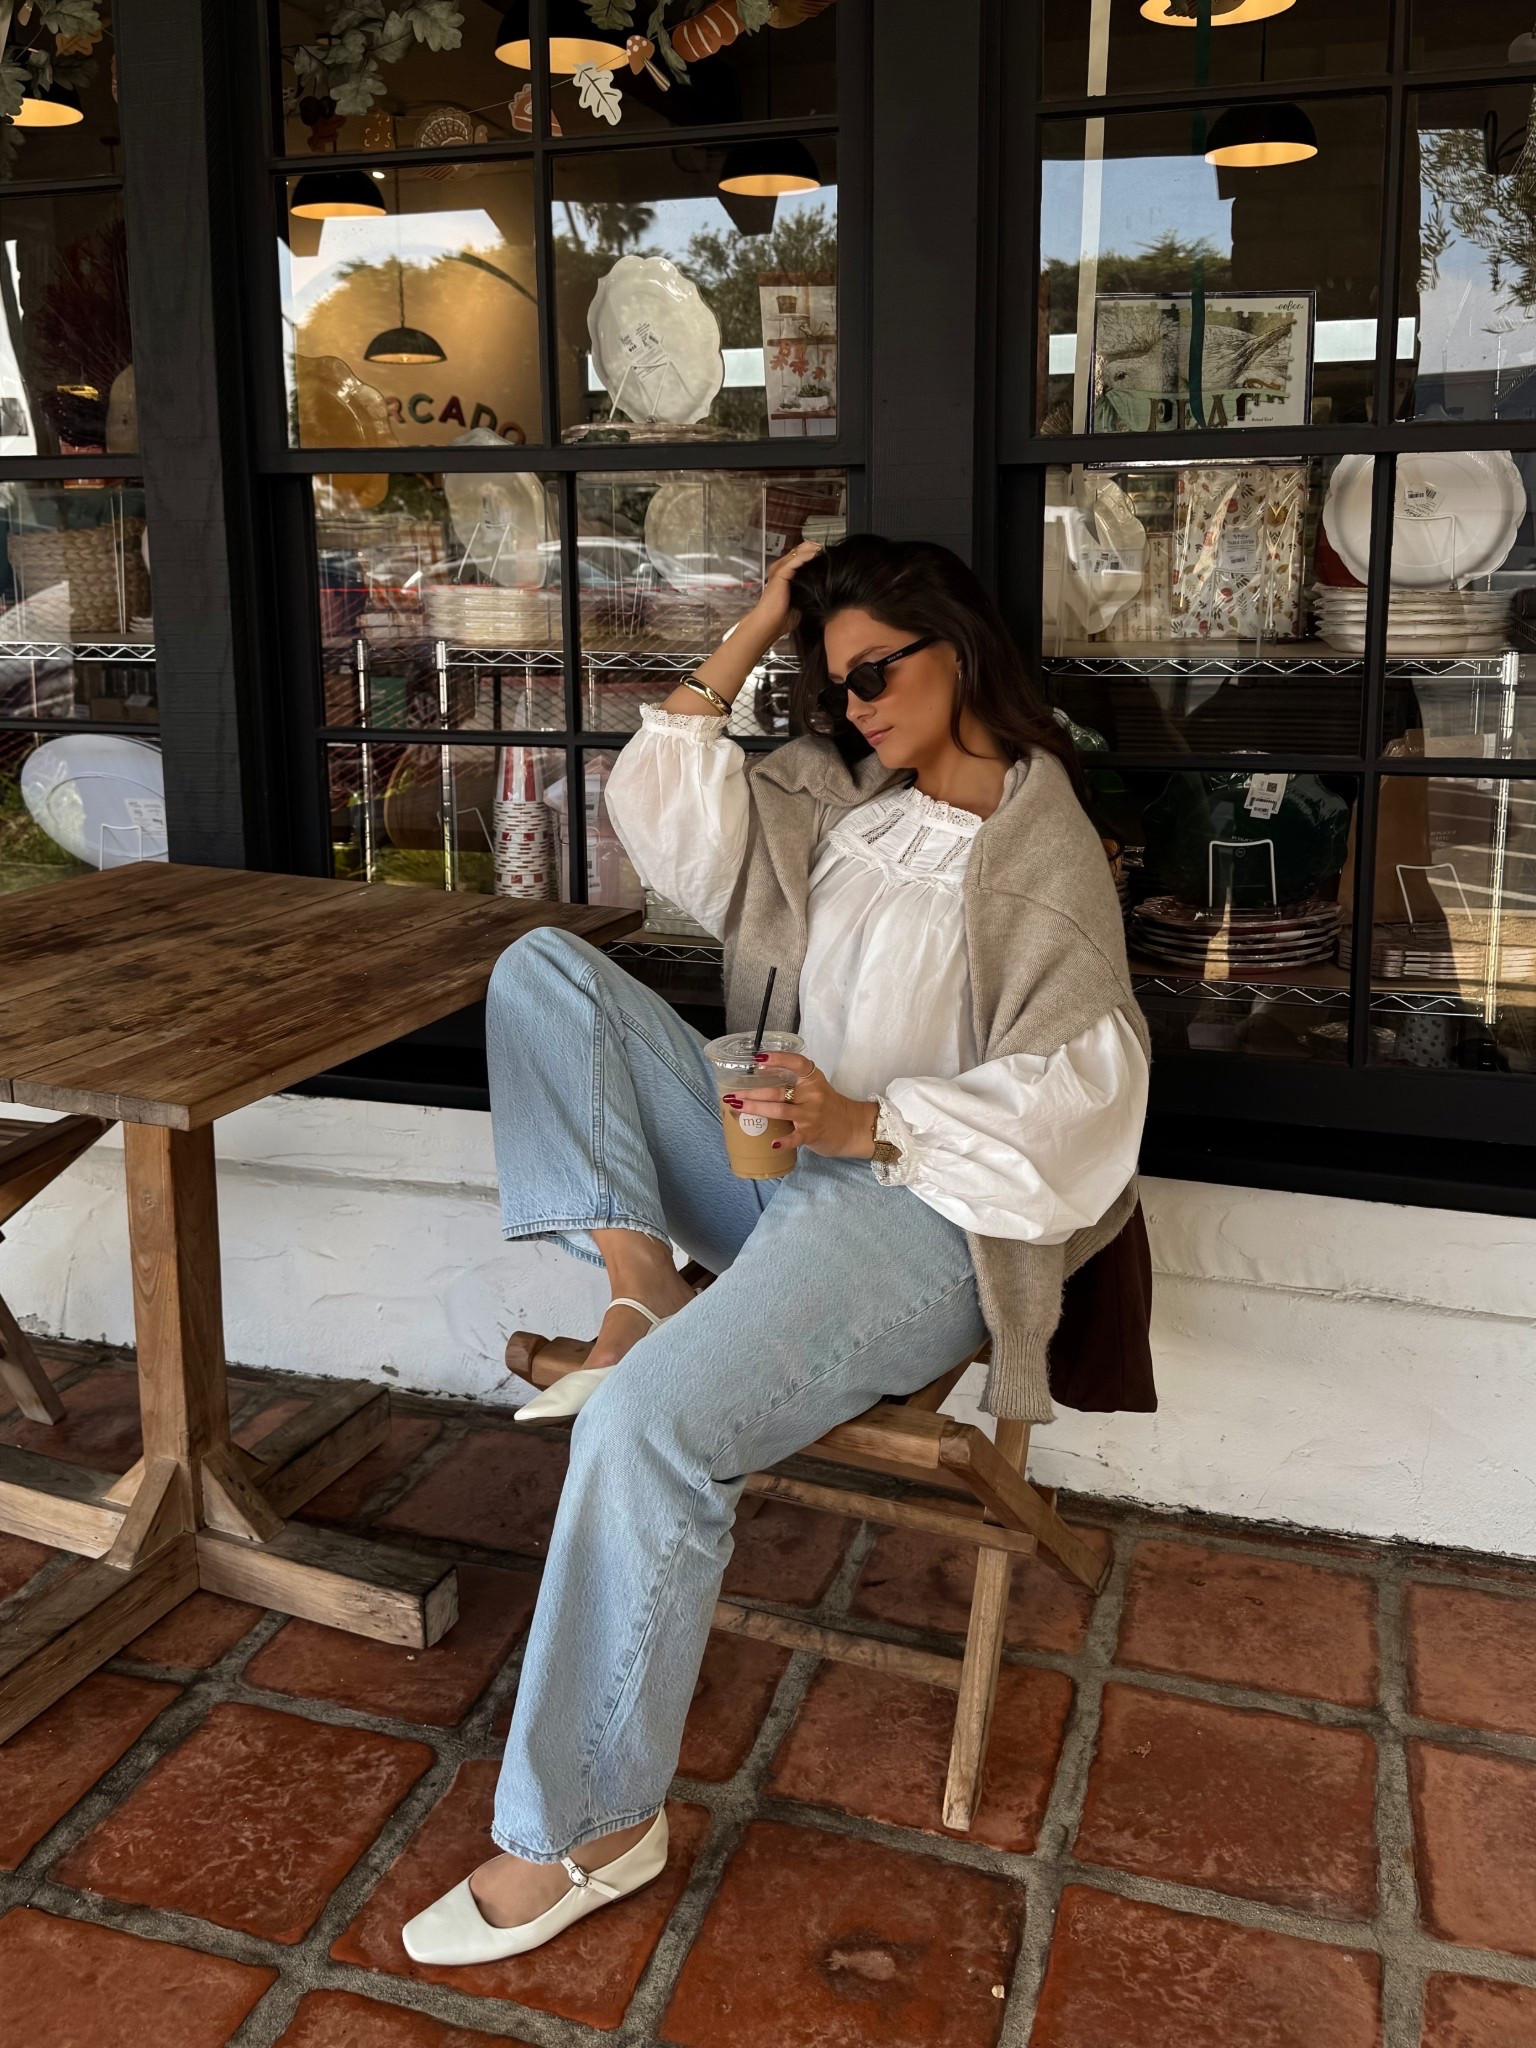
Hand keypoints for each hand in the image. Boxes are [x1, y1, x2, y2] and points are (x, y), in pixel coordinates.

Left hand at [726, 1052, 876, 1160]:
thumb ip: (794, 1083)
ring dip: (756, 1109)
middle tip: (732, 1094)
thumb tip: (759, 1078)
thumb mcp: (815, 1088)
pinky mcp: (813, 1134)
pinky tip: (771, 1143)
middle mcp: (813, 1094)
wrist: (853, 1127)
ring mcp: (812, 1115)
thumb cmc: (827, 1106)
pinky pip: (795, 1138)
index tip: (759, 1059)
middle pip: (778, 1091)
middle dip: (752, 1093)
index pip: (797, 1063)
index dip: (778, 1059)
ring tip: (738, 1108)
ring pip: (780, 1110)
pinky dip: (783, 1141)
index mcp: (813, 1079)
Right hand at [748, 539, 820, 644]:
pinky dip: (807, 555)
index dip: (812, 554)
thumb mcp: (799, 604)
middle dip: (813, 548)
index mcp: (784, 576)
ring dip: (811, 549)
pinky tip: (817, 554)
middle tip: (827, 550)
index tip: (827, 555)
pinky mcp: (780, 573)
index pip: (799, 558)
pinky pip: (795, 559)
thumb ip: (807, 594)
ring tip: (824, 549)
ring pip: (797, 552)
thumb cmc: (782, 620)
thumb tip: (821, 590)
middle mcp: (780, 570)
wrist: (769, 625)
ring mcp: (779, 570)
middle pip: (798, 551)